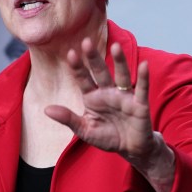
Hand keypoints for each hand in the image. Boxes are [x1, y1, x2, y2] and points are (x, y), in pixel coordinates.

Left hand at [44, 38, 174, 191]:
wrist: (130, 149)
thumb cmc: (107, 137)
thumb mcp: (85, 130)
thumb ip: (68, 119)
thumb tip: (46, 109)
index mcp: (93, 97)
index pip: (83, 79)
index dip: (77, 67)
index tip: (70, 54)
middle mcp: (108, 92)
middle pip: (100, 72)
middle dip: (94, 58)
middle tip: (86, 42)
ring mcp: (124, 96)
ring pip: (121, 75)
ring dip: (119, 61)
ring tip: (116, 46)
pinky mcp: (139, 104)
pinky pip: (141, 89)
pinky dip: (143, 78)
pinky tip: (144, 65)